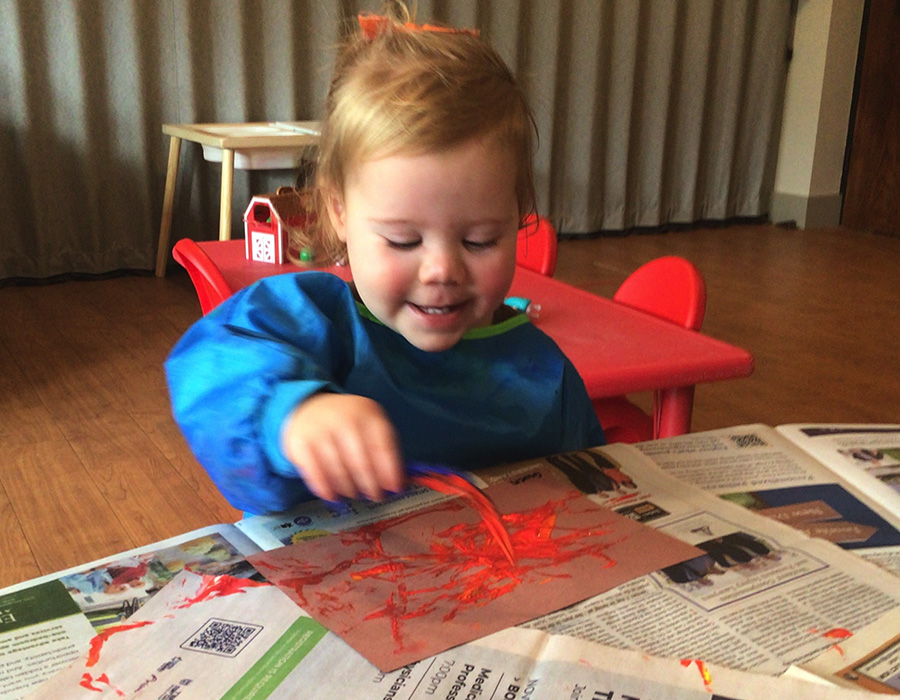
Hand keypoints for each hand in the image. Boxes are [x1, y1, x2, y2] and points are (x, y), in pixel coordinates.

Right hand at [282, 393, 403, 501]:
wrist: (307, 407)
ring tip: (355, 494)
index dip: (390, 471)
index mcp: (367, 413)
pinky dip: (327, 489)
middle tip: (376, 496)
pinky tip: (334, 496)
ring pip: (339, 471)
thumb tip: (397, 484)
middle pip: (361, 462)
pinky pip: (317, 475)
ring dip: (350, 489)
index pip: (383, 447)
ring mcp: (320, 431)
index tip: (395, 488)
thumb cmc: (346, 422)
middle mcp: (343, 419)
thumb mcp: (369, 424)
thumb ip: (385, 450)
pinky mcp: (300, 444)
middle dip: (371, 485)